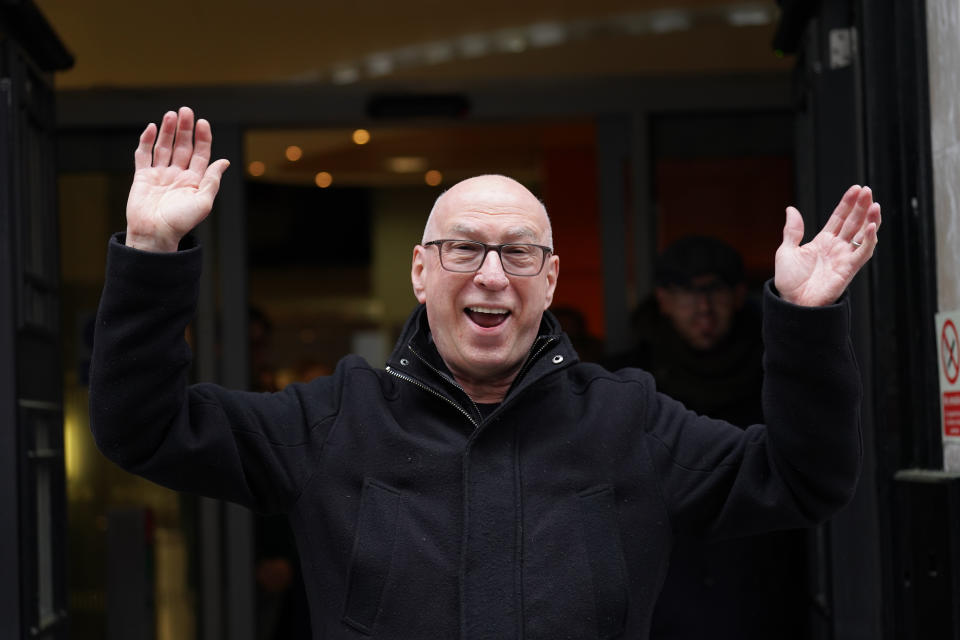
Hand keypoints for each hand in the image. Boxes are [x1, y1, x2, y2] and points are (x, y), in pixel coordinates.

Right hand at [125, 106, 229, 251]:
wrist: (155, 234)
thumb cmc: (181, 222)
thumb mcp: (204, 202)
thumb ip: (213, 180)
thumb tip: (224, 161)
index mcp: (195, 181)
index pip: (201, 154)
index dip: (202, 138)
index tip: (202, 122)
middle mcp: (178, 175)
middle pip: (183, 146)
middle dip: (185, 129)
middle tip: (185, 111)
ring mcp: (160, 175)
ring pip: (164, 147)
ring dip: (167, 131)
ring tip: (171, 115)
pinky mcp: (143, 177)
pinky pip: (144, 155)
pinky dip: (147, 141)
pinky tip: (152, 128)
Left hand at [775, 185, 880, 306]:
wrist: (792, 303)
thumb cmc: (789, 282)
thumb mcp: (786, 251)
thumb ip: (792, 231)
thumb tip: (791, 209)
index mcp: (822, 241)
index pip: (839, 218)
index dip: (847, 204)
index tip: (856, 189)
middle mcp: (836, 248)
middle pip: (853, 222)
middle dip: (861, 206)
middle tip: (868, 190)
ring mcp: (844, 257)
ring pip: (863, 235)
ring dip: (870, 220)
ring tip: (874, 204)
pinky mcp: (849, 269)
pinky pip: (864, 252)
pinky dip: (870, 239)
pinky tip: (871, 226)